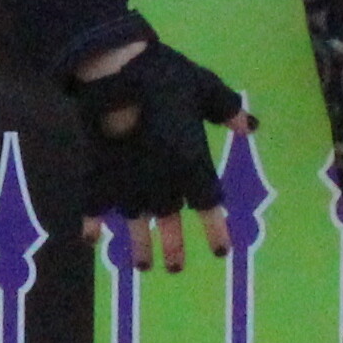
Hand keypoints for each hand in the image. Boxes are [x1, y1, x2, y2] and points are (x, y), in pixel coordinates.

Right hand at [77, 34, 249, 275]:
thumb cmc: (165, 78)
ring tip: (141, 267)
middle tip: (174, 269)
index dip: (216, 230)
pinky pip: (93, 205)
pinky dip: (90, 222)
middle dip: (173, 246)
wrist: (112, 74)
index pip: (208, 205)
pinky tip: (90, 239)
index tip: (221, 252)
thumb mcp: (206, 88)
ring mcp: (126, 181)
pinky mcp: (97, 174)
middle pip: (169, 220)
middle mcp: (160, 182)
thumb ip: (229, 110)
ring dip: (139, 245)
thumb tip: (252, 126)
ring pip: (134, 222)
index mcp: (189, 163)